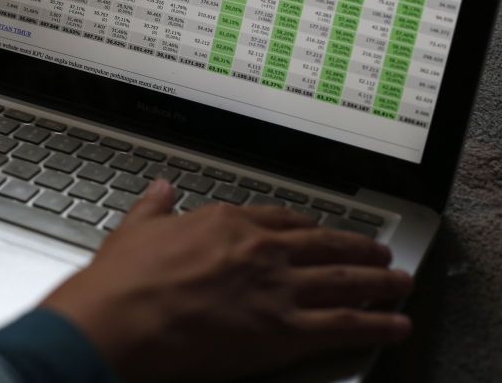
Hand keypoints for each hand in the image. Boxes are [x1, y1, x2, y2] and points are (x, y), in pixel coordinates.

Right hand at [43, 180, 412, 381]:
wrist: (119, 319)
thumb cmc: (124, 280)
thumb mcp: (137, 228)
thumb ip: (155, 206)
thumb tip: (160, 188)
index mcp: (228, 224)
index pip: (282, 220)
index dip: (309, 227)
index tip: (321, 232)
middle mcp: (260, 250)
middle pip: (323, 246)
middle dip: (356, 250)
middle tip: (378, 253)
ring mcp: (276, 288)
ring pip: (343, 280)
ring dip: (378, 282)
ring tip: (399, 283)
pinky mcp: (283, 330)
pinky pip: (344, 324)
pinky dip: (376, 324)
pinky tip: (394, 325)